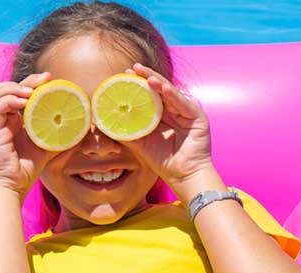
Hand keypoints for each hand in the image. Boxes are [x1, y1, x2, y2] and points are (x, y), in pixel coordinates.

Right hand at [0, 72, 58, 199]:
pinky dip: (10, 99)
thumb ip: (60, 136)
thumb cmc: (26, 170)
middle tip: (45, 80)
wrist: (12, 187)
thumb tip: (83, 128)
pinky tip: (25, 102)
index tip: (50, 79)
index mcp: (10, 120)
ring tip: (33, 92)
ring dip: (15, 87)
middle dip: (25, 80)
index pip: (15, 92)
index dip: (30, 82)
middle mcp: (0, 119)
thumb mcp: (48, 147)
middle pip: (4, 87)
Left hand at [121, 63, 214, 197]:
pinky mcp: (197, 118)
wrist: (183, 176)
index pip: (150, 95)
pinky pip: (183, 104)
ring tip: (146, 75)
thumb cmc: (163, 162)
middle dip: (147, 77)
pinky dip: (173, 95)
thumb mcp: (140, 143)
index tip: (124, 75)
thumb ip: (125, 131)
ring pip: (171, 94)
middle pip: (160, 90)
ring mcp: (187, 113)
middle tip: (133, 68)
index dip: (138, 84)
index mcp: (163, 115)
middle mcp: (175, 111)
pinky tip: (162, 87)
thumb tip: (103, 122)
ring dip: (158, 83)